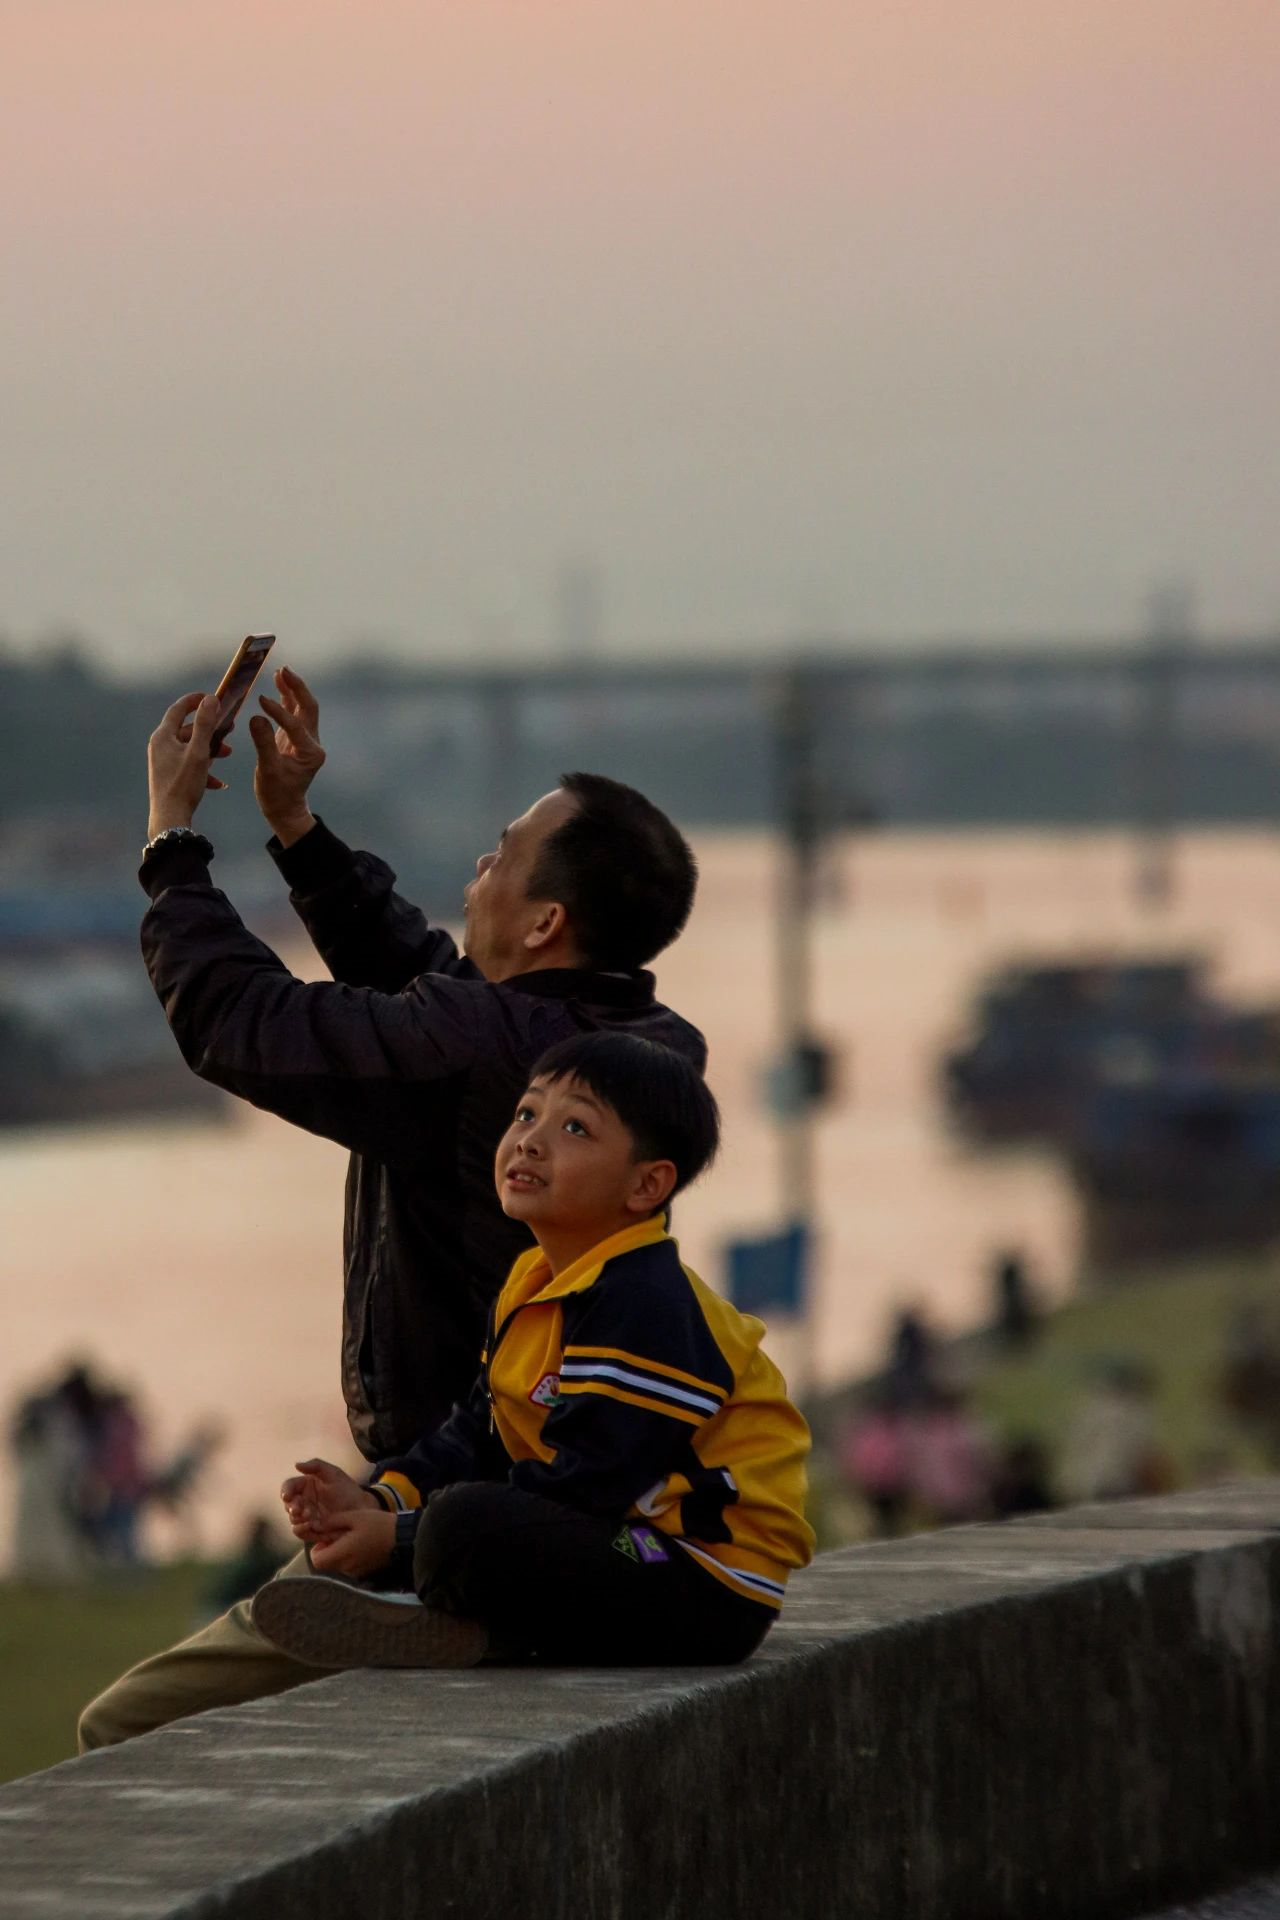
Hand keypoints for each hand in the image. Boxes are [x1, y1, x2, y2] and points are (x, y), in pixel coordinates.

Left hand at [147, 692, 232, 839]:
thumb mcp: (199, 752)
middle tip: (229, 728)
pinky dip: (203, 768)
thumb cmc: (183, 785)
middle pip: (187, 729)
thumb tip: (211, 699)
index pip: (179, 709)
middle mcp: (160, 746)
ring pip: (190, 747)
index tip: (212, 697)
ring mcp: (163, 761)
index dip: (195, 700)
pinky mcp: (168, 776)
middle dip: (210, 729)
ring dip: (210, 749)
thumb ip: (205, 724)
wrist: (170, 819)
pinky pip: (188, 765)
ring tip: (227, 754)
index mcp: (163, 736)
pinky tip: (218, 782)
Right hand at [249, 665, 324, 846]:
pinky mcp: (295, 738)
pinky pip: (293, 713)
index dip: (278, 712)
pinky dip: (286, 698)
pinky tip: (278, 683)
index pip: (295, 725)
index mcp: (310, 752)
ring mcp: (305, 739)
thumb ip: (263, 744)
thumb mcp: (267, 771)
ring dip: (293, 689)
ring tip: (281, 671)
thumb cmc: (276, 793)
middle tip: (284, 670)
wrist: (284, 807)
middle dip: (298, 688)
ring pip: (302, 708)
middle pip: (309, 708)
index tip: (261, 701)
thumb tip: (256, 717)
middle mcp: (312, 743)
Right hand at [280, 1457, 378, 1541]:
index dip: (286, 1491)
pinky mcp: (312, 1530)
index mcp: (305, 1486)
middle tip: (298, 1508)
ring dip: (297, 1518)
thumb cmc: (347, 1489)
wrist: (360, 1509)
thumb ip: (316, 1465)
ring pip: (293, 1519)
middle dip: (292, 1507)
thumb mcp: (333, 1473)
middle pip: (289, 1505)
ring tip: (308, 1516)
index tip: (287, 1496)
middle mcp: (303, 1501)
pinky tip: (309, 1526)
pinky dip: (302, 1530)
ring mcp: (306, 1517)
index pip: (289, 1487)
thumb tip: (296, 1465)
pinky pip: (300, 1532)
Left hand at [308, 1507, 396, 1576]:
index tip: (327, 1538)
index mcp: (342, 1554)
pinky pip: (350, 1566)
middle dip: (330, 1550)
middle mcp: (347, 1568)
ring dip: (341, 1552)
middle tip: (342, 1534)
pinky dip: (351, 1556)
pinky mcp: (365, 1572)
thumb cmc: (378, 1525)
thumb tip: (316, 1526)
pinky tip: (362, 1543)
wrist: (403, 1539)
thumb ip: (333, 1521)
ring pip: (339, 1564)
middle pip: (327, 1563)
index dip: (317, 1549)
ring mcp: (356, 1572)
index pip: (317, 1561)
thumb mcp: (354, 1516)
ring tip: (355, 1537)